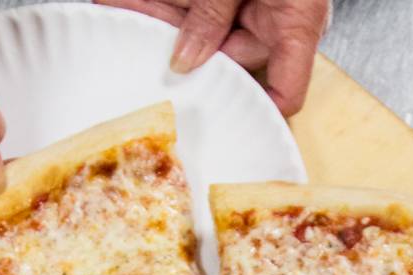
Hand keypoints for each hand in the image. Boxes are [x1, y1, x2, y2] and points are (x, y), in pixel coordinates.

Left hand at [97, 0, 329, 114]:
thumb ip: (212, 12)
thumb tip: (187, 58)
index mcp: (297, 21)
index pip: (284, 93)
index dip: (255, 115)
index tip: (220, 124)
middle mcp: (274, 16)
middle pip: (226, 56)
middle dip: (179, 47)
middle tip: (137, 44)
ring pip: (199, 25)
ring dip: (157, 18)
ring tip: (115, 8)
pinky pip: (191, 2)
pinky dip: (159, 1)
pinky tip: (123, 0)